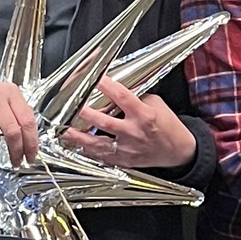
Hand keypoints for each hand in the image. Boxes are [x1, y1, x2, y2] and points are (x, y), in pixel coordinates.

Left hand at [63, 77, 196, 171]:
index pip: (122, 97)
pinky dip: (87, 151)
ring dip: (77, 137)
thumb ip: (135, 97)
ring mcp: (127, 149)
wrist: (178, 151)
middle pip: (103, 122)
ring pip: (97, 144)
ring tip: (62, 130)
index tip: (94, 78)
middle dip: (84, 113)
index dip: (106, 86)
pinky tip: (75, 145)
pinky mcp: (123, 161)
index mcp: (144, 115)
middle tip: (69, 105)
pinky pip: (101, 157)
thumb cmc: (167, 126)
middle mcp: (133, 133)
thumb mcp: (156, 104)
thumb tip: (114, 91)